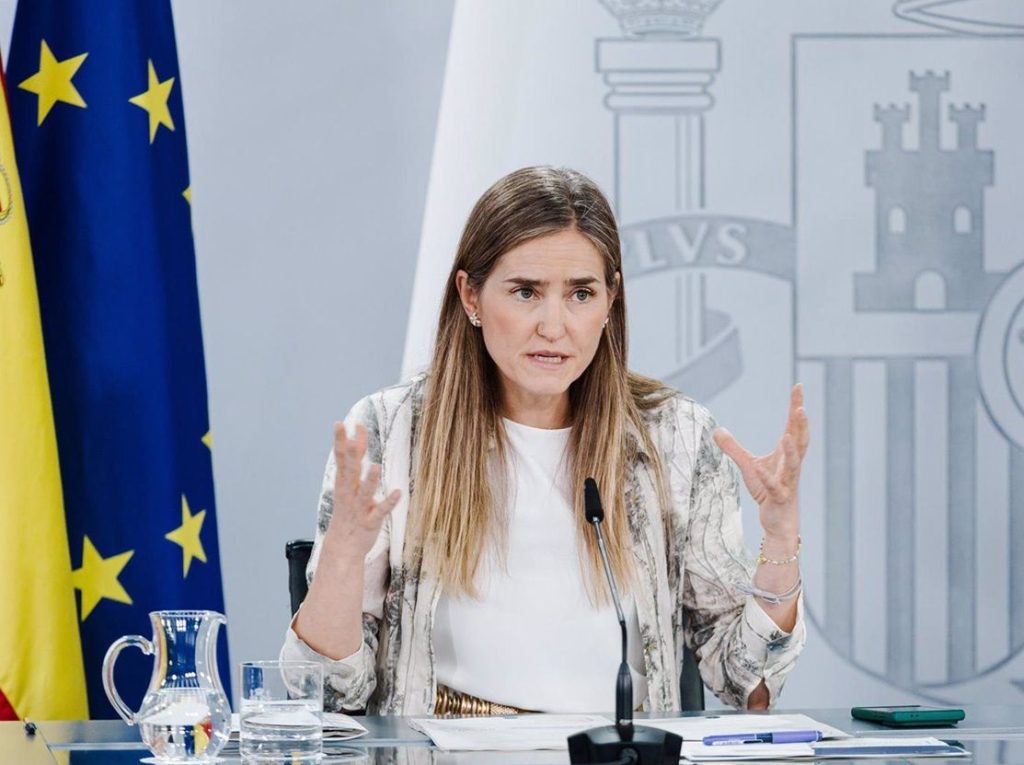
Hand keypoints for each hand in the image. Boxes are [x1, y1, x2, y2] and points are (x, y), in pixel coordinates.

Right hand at [322, 422, 400, 561]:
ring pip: (364, 492)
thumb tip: (357, 439)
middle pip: (349, 470)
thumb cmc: (347, 512)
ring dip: (370, 480)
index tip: (343, 423)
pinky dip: (388, 503)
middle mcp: (349, 493)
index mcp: (343, 484)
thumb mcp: (347, 486)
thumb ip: (353, 465)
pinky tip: (398, 493)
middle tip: (353, 436)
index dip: (342, 441)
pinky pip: (380, 511)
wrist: (342, 547)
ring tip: (375, 466)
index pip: (341, 458)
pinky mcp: (369, 522)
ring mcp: (359, 508)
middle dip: (351, 453)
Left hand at [713, 384, 808, 540]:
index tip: (798, 386)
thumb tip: (718, 430)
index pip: (793, 426)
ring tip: (787, 437)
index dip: (796, 406)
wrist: (779, 522)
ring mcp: (787, 482)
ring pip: (793, 465)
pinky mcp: (779, 498)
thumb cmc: (768, 491)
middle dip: (801, 425)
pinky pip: (773, 487)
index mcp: (786, 454)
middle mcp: (791, 466)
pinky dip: (767, 478)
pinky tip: (759, 469)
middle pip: (801, 441)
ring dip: (791, 451)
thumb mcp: (748, 466)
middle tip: (801, 407)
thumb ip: (734, 448)